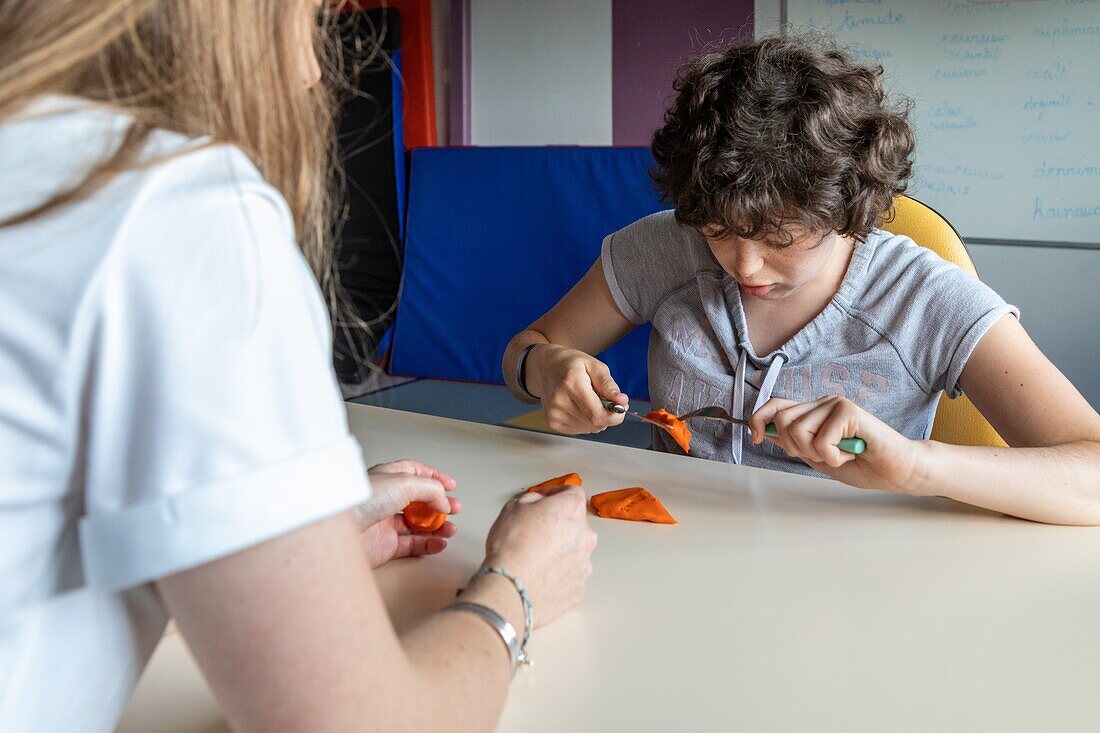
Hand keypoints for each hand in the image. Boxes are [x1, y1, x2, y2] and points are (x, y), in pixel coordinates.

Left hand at [357, 460, 461, 567]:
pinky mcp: (385, 546)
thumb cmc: (361, 501)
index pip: (416, 473)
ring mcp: (385, 523)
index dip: (435, 478)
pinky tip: (439, 542)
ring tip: (450, 529)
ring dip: (437, 526)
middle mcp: (386, 499)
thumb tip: (444, 501)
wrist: (340, 530)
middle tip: (455, 509)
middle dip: (440, 504)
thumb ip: (431, 490)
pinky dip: (428, 544)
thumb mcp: (405, 483)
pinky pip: (412, 545)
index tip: (451, 485)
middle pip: (420, 501)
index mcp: (388, 478)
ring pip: (418, 525)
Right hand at [479, 486, 596, 627]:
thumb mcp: (513, 506)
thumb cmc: (511, 547)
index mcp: (571, 510)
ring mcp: (584, 564)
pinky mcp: (579, 588)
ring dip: (559, 552)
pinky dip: (558, 575)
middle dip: (558, 526)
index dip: (555, 495)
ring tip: (534, 560)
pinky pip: (569, 576)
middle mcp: (584, 535)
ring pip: (573, 552)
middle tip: (535, 533)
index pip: (572, 493)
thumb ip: (533, 499)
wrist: (510, 588)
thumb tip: (538, 503)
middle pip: (575, 524)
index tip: (544, 501)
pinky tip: (539, 576)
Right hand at [529, 344, 628, 433]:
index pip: (597, 415)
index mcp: (571, 384)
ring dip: (596, 418)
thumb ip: (608, 384)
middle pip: (594, 423)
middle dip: (607, 414)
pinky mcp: (552, 422)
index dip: (614, 416)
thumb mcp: (594, 365)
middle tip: (605, 399)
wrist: (546, 366)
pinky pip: (580, 430)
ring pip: (589, 428)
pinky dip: (586, 421)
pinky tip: (580, 407)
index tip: (620, 407)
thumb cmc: (571, 364)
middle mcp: (559, 401)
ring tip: (589, 400)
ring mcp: (553, 413)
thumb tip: (621, 401)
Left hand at [749, 396, 922, 492]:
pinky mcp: (849, 412)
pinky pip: (821, 440)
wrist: (897, 470)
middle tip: (823, 455)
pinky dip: (834, 456)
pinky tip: (852, 452)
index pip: (775, 405)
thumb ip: (796, 444)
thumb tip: (766, 433)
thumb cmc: (863, 464)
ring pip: (798, 430)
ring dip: (817, 453)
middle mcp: (823, 403)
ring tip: (839, 454)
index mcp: (814, 411)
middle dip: (796, 448)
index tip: (757, 438)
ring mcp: (836, 404)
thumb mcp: (818, 457)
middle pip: (783, 421)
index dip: (759, 419)